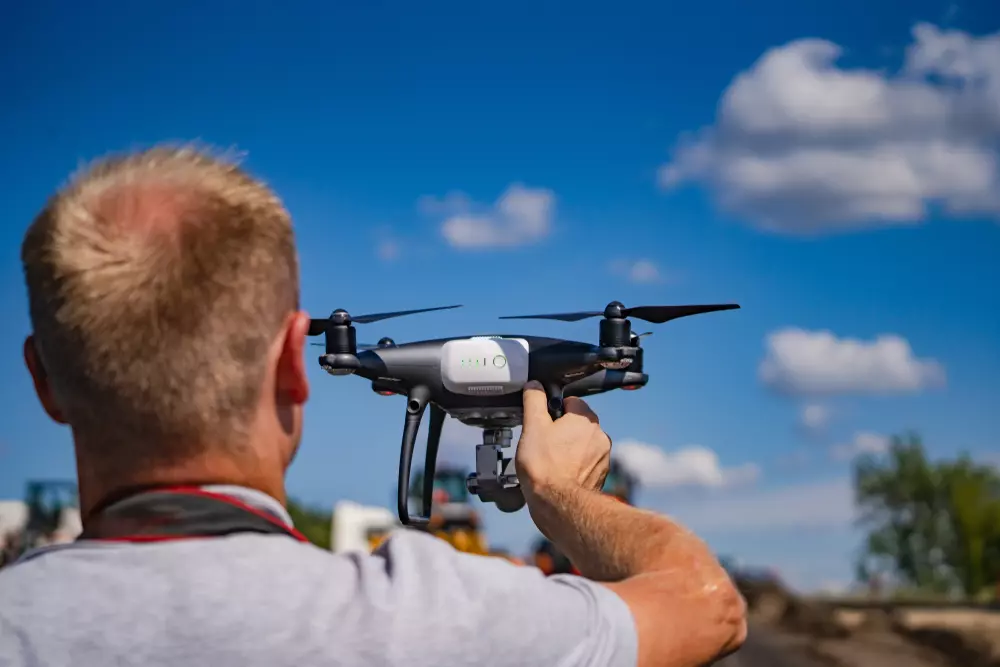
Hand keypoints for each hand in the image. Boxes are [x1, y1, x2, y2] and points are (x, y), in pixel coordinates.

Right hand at [515, 381, 610, 508]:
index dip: (553, 410)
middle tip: (543, 443)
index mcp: (585, 419)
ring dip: (569, 448)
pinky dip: (575, 465)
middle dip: (562, 430)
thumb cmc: (544, 466)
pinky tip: (559, 473)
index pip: (570, 401)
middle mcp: (599, 435)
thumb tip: (535, 386)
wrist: (557, 504)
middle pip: (577, 423)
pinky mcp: (600, 475)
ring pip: (582, 443)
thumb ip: (534, 401)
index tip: (542, 422)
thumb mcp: (532, 426)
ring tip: (550, 461)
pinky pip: (586, 462)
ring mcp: (602, 457)